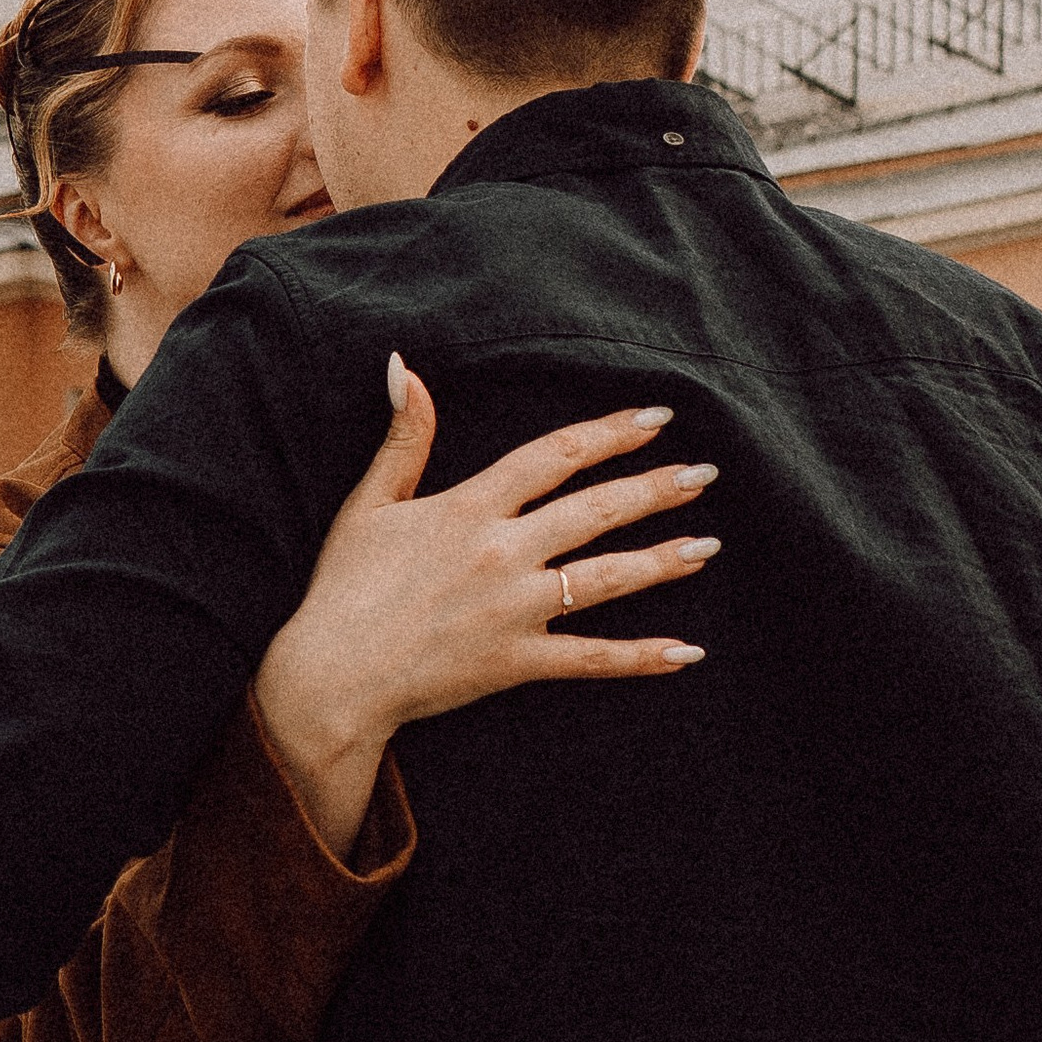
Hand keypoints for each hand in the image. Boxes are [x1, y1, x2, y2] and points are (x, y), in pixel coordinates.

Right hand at [254, 360, 716, 854]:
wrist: (332, 676)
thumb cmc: (343, 588)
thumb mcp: (370, 502)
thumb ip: (403, 436)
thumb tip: (405, 366)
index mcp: (469, 507)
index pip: (555, 456)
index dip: (609, 432)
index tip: (656, 416)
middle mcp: (501, 551)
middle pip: (595, 510)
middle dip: (655, 488)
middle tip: (704, 473)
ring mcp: (514, 608)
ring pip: (605, 577)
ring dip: (662, 560)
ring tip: (708, 546)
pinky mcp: (516, 662)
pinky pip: (592, 659)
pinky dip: (641, 656)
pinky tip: (687, 651)